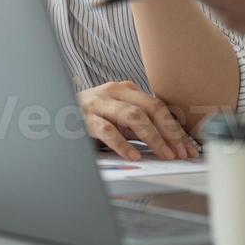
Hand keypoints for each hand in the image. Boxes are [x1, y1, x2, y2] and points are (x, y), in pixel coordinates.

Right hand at [78, 80, 197, 160]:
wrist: (55, 113)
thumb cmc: (91, 117)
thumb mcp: (118, 116)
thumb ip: (140, 123)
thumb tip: (171, 141)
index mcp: (126, 89)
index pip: (159, 106)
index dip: (177, 128)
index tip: (189, 148)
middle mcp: (114, 92)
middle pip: (151, 108)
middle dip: (170, 132)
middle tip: (181, 153)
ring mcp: (99, 104)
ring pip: (133, 116)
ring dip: (153, 137)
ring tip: (165, 155)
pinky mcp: (84, 119)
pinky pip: (107, 130)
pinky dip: (123, 144)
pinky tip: (134, 155)